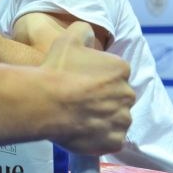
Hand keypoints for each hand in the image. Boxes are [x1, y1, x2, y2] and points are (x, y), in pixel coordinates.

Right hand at [40, 22, 133, 154]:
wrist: (45, 103)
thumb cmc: (57, 71)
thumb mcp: (67, 40)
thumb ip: (82, 31)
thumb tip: (88, 32)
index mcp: (121, 69)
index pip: (115, 74)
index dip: (97, 78)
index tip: (82, 82)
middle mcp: (128, 94)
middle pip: (118, 97)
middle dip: (103, 99)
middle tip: (80, 100)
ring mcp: (122, 120)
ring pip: (116, 119)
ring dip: (103, 119)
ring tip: (80, 117)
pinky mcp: (114, 142)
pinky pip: (111, 140)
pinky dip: (100, 138)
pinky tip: (83, 131)